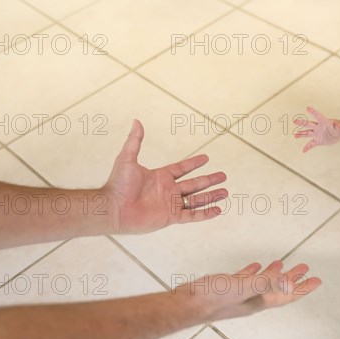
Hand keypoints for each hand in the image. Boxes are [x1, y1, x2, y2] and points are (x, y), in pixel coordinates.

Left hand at [103, 119, 227, 233]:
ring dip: (211, 196)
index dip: (194, 163)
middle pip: (194, 184)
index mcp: (160, 177)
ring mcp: (170, 204)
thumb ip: (135, 141)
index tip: (206, 158)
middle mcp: (168, 190)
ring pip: (196, 200)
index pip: (182, 169)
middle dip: (209, 180)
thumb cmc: (117, 184)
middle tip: (223, 176)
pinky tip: (217, 210)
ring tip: (225, 192)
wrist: (113, 208)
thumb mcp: (127, 158)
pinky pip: (192, 215)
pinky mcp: (171, 217)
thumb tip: (136, 121)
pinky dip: (205, 213)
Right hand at [178, 261, 321, 321]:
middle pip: (278, 288)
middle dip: (293, 279)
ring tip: (283, 264)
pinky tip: (255, 265)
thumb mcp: (243, 287)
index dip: (303, 288)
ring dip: (274, 274)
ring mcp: (240, 294)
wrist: (187, 304)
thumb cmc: (214, 297)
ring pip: (263, 282)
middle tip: (305, 268)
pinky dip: (253, 271)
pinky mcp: (227, 287)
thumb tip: (289, 280)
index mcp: (259, 301)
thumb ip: (265, 282)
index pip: (287, 294)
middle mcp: (252, 299)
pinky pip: (246, 278)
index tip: (317, 280)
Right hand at [293, 106, 339, 152]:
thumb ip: (339, 126)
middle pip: (309, 124)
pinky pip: (311, 144)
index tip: (307, 108)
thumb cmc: (338, 128)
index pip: (318, 116)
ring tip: (295, 135)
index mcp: (323, 122)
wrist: (337, 135)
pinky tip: (304, 151)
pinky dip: (308, 147)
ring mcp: (316, 134)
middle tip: (295, 121)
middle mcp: (318, 127)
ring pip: (307, 133)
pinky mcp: (317, 140)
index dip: (313, 112)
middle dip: (302, 123)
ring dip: (301, 134)